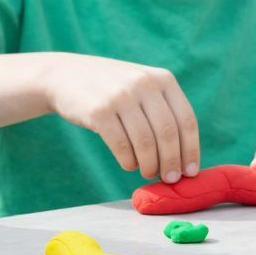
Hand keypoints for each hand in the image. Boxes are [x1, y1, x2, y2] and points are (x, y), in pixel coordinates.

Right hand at [42, 55, 200, 183]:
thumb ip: (163, 110)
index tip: (190, 172)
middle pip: (168, 133)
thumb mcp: (142, 86)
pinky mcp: (99, 111)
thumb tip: (183, 158)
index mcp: (163, 78)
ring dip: (150, 165)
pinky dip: (128, 162)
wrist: (65, 75)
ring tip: (148, 172)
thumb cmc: (111, 90)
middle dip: (172, 162)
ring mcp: (121, 96)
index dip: (190, 150)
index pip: (186, 120)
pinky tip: (129, 165)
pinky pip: (121, 146)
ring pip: (145, 143)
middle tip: (170, 179)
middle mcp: (144, 84)